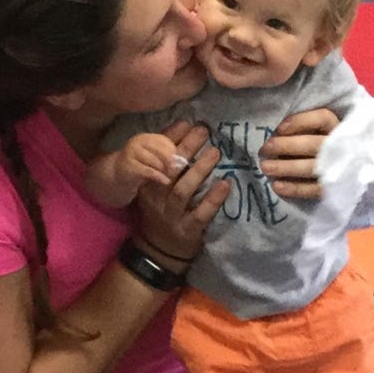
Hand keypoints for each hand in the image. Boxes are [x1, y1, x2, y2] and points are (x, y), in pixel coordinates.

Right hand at [116, 133, 179, 190]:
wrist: (117, 176)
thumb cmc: (140, 166)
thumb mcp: (153, 156)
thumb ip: (167, 152)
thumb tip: (184, 154)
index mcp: (146, 138)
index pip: (165, 141)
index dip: (174, 151)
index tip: (180, 161)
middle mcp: (137, 142)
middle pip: (161, 149)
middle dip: (171, 160)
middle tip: (177, 169)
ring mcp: (131, 154)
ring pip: (156, 161)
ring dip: (165, 170)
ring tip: (171, 176)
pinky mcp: (129, 167)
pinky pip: (149, 171)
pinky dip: (159, 177)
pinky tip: (166, 181)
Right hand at [134, 122, 229, 264]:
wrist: (160, 249)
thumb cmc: (162, 209)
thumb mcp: (157, 187)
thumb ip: (167, 162)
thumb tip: (182, 127)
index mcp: (148, 184)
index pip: (157, 159)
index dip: (171, 140)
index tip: (187, 123)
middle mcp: (156, 199)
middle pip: (169, 171)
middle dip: (186, 149)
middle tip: (203, 132)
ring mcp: (171, 216)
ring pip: (183, 191)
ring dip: (199, 170)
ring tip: (215, 152)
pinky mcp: (187, 230)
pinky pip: (200, 213)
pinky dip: (213, 198)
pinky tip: (225, 184)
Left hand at [259, 107, 339, 199]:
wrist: (339, 173)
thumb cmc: (316, 147)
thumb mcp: (313, 132)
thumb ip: (300, 130)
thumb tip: (275, 134)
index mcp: (335, 128)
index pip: (323, 119)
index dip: (301, 121)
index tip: (280, 128)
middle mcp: (340, 147)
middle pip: (315, 144)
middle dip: (288, 146)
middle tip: (266, 148)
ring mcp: (338, 169)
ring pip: (312, 167)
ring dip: (287, 167)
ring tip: (265, 167)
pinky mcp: (333, 189)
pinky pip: (313, 190)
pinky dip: (294, 188)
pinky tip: (277, 186)